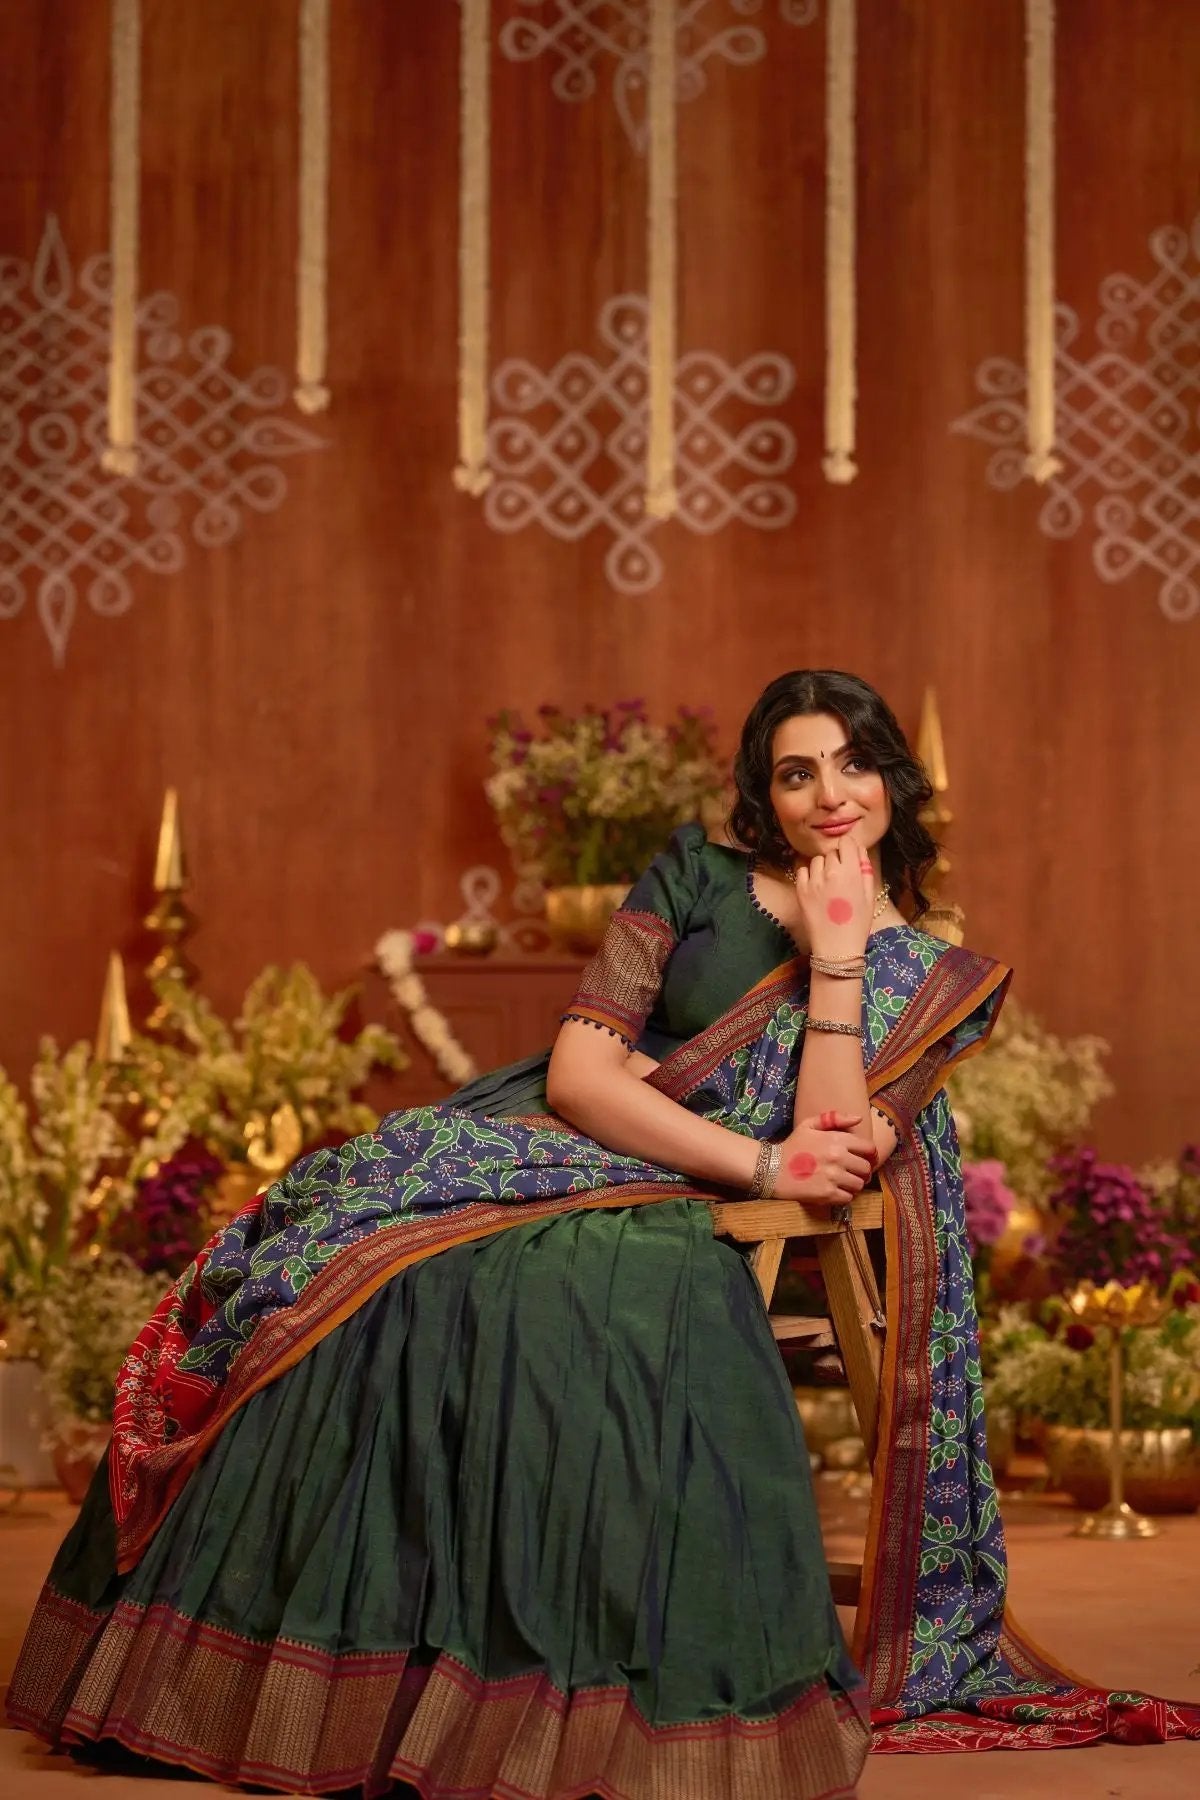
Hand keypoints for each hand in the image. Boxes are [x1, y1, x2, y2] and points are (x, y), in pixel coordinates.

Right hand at [772, 1111, 876, 1202]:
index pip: (869, 1148)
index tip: (866, 1158)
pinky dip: (845, 1196)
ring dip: (854, 1184)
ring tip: (845, 1183)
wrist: (771, 1168)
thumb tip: (859, 1119)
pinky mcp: (827, 1194)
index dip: (870, 1154)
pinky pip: (848, 1198)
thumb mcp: (809, 1125)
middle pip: (866, 1168)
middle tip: (854, 1173)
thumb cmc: (792, 1146)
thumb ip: (834, 1118)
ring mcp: (833, 1177)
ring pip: (859, 1184)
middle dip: (862, 1171)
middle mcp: (838, 1158)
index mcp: (836, 1139)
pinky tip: (836, 1191)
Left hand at [794, 830, 874, 958]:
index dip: (849, 849)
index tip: (850, 858)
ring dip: (823, 867)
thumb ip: (865, 870)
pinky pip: (803, 870)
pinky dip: (809, 875)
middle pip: (832, 853)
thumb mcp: (869, 896)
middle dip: (837, 861)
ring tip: (828, 884)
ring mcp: (813, 881)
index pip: (847, 843)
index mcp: (851, 872)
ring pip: (817, 860)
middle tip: (841, 878)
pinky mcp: (800, 890)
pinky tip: (816, 888)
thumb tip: (859, 851)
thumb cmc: (858, 924)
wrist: (837, 948)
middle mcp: (830, 872)